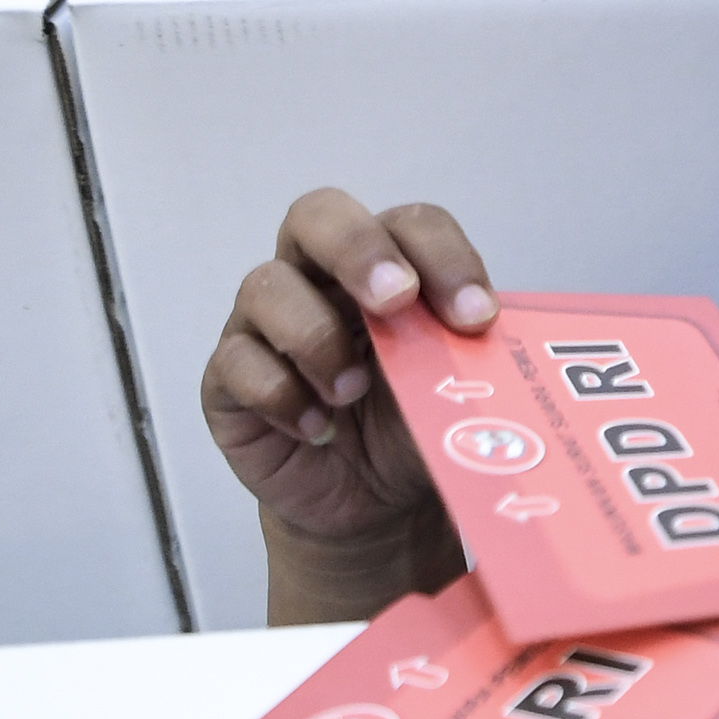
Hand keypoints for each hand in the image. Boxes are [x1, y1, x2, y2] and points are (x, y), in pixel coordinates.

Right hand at [204, 191, 498, 599]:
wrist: (375, 502)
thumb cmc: (415, 424)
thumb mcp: (454, 389)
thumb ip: (466, 353)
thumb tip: (489, 338)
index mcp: (386, 266)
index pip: (410, 225)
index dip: (444, 257)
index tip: (479, 317)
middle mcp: (319, 278)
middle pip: (317, 216)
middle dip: (358, 249)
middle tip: (396, 301)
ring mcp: (264, 324)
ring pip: (265, 287)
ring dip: (314, 336)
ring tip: (353, 390)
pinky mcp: (229, 379)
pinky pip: (235, 362)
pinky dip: (280, 393)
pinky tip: (319, 429)